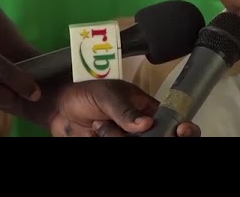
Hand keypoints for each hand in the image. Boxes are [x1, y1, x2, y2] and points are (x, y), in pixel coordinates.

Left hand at [49, 79, 199, 136]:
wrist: (56, 107)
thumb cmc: (85, 91)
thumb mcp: (107, 95)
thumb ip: (125, 110)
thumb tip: (145, 124)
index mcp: (146, 109)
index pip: (172, 120)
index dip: (183, 128)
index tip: (181, 130)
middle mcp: (141, 129)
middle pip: (160, 137)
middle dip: (155, 136)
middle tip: (129, 133)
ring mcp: (125, 139)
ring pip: (138, 144)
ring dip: (116, 137)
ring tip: (99, 128)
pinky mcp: (111, 146)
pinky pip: (116, 148)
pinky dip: (110, 139)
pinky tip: (96, 133)